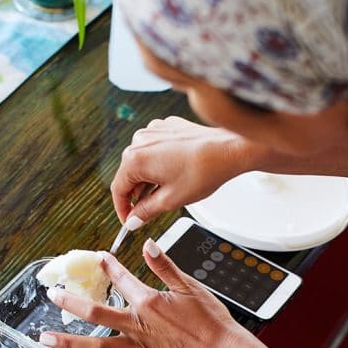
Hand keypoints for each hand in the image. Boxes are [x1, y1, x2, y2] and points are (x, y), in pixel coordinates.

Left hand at [39, 240, 248, 347]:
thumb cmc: (211, 320)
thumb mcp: (189, 286)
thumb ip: (164, 266)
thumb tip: (148, 244)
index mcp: (148, 302)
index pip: (121, 279)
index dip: (108, 266)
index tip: (98, 258)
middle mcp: (138, 325)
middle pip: (96, 312)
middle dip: (70, 303)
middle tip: (52, 296)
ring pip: (98, 347)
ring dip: (70, 343)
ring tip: (47, 341)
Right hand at [112, 117, 261, 224]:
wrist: (229, 150)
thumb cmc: (203, 172)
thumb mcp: (170, 200)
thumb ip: (146, 211)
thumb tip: (133, 220)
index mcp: (135, 158)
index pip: (118, 189)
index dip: (123, 209)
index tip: (129, 220)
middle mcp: (140, 140)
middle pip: (129, 173)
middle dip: (137, 194)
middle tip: (147, 212)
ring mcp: (154, 130)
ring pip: (142, 161)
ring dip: (148, 179)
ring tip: (165, 193)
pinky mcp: (167, 127)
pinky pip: (155, 149)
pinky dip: (159, 163)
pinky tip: (173, 174)